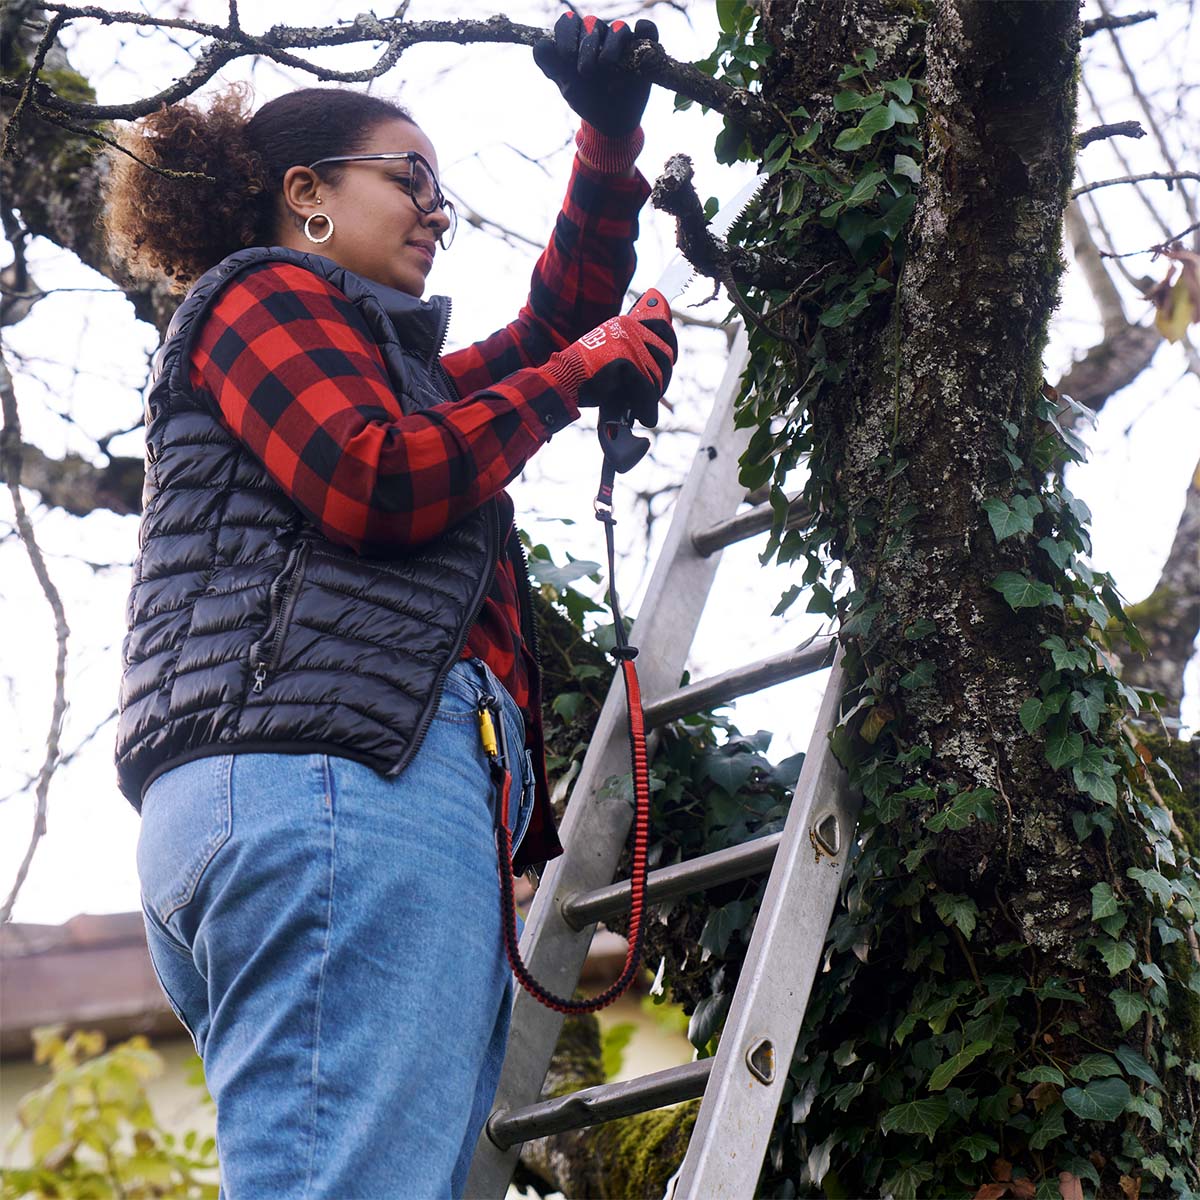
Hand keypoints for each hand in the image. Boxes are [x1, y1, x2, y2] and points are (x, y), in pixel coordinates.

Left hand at [532, 12, 658, 137]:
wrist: (611, 122)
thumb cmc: (587, 99)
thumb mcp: (567, 86)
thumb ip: (552, 65)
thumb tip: (541, 45)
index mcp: (578, 39)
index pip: (569, 22)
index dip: (566, 34)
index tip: (565, 56)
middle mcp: (600, 35)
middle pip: (592, 24)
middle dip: (587, 45)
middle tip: (584, 72)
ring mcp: (623, 42)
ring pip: (618, 28)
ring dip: (611, 43)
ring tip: (605, 65)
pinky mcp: (643, 49)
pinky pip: (647, 31)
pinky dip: (644, 30)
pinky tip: (638, 42)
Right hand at [547, 290, 675, 427]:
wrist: (563, 379)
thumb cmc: (585, 374)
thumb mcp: (612, 356)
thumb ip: (634, 355)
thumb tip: (660, 371)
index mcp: (625, 322)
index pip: (662, 327)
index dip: (671, 345)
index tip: (672, 361)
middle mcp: (629, 327)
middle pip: (664, 354)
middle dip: (663, 379)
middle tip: (656, 395)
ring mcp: (628, 342)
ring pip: (656, 373)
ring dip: (653, 396)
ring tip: (646, 409)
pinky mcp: (625, 359)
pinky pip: (646, 386)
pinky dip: (646, 405)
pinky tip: (644, 416)